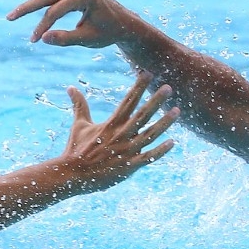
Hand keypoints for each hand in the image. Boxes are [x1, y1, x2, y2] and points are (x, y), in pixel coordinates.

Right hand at [56, 73, 177, 193]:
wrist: (72, 175)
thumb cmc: (76, 149)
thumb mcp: (78, 125)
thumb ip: (79, 105)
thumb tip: (71, 87)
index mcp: (111, 124)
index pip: (127, 101)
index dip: (138, 87)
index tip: (148, 73)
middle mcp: (120, 135)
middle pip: (142, 115)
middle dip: (156, 101)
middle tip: (169, 88)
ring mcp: (126, 151)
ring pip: (150, 134)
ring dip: (164, 123)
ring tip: (177, 111)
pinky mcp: (129, 166)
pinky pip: (148, 157)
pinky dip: (160, 151)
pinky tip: (172, 142)